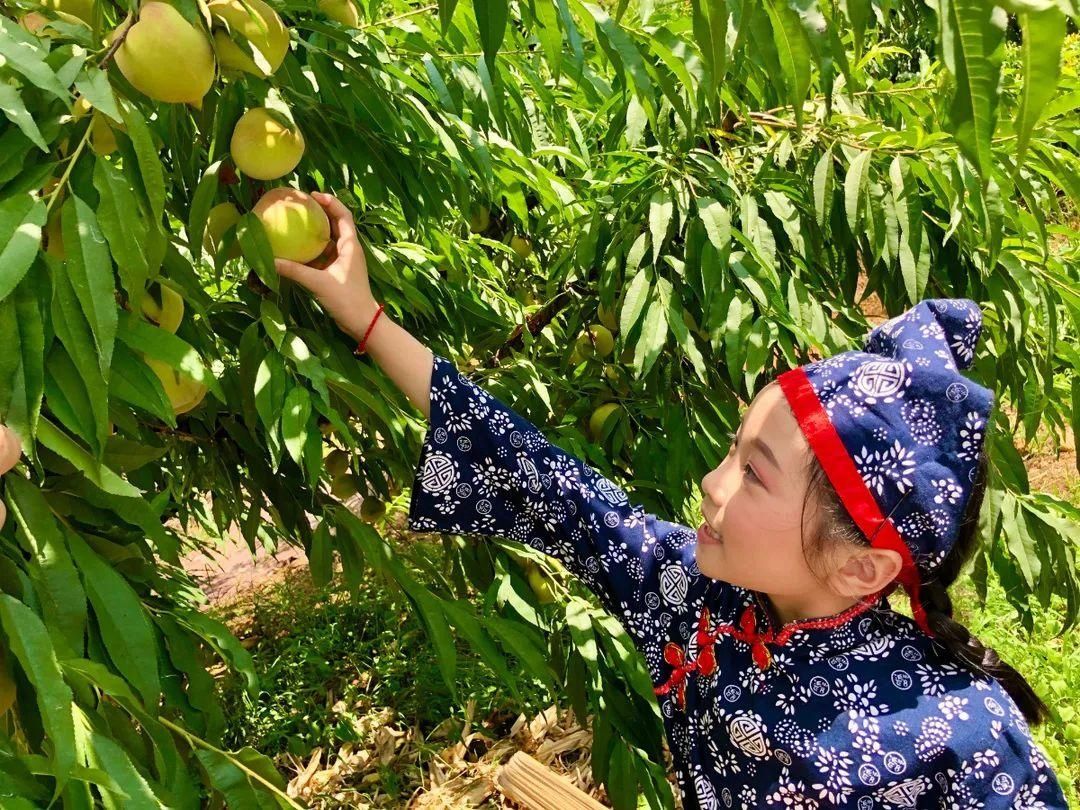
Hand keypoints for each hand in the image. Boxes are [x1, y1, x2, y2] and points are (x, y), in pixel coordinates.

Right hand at [273, 192, 378, 340]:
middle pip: (336, 224)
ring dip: (315, 232)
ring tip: (295, 225)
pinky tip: (296, 251)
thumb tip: (270, 260)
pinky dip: (312, 251)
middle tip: (301, 206)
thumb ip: (294, 271)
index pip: (343, 215)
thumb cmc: (347, 300)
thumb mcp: (318, 283)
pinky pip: (324, 255)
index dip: (330, 202)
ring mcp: (344, 261)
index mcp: (350, 246)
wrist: (363, 323)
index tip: (312, 195)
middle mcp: (349, 250)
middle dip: (320, 213)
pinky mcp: (339, 272)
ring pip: (329, 240)